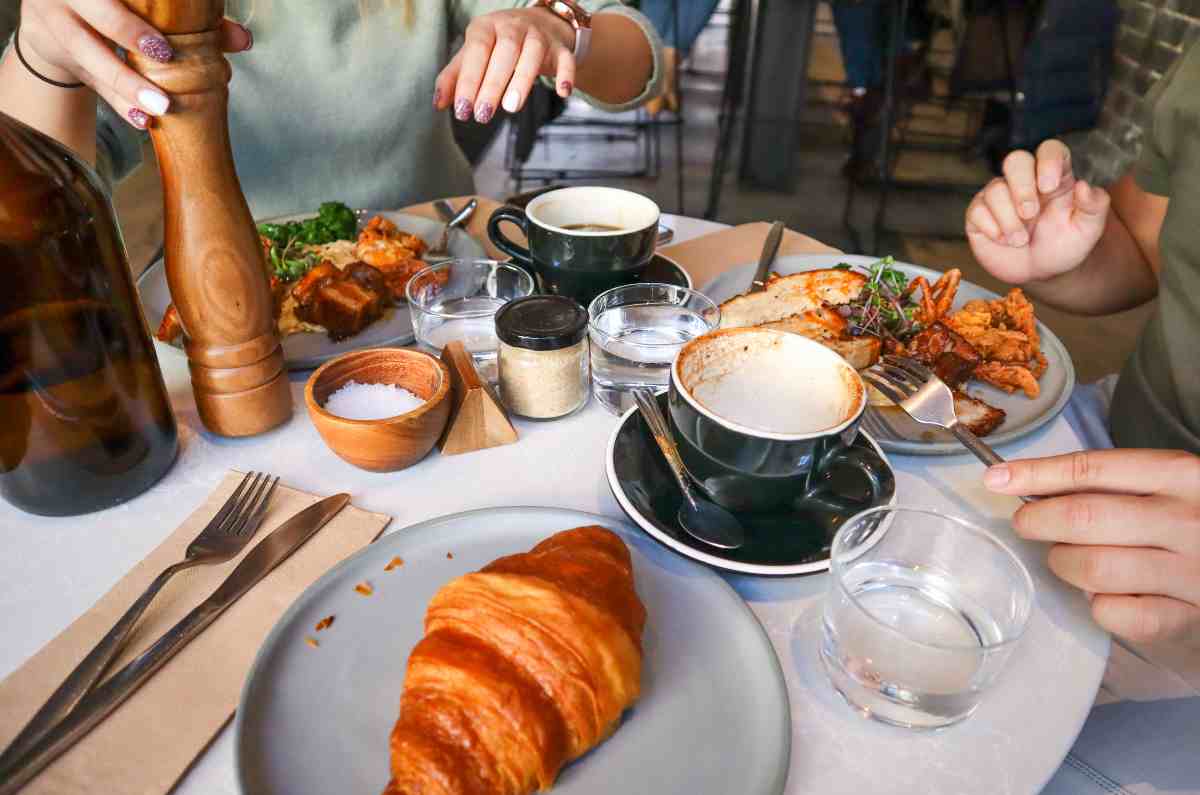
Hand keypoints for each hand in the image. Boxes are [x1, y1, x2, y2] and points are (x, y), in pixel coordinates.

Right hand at [17, 0, 251, 127]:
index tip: (163, 33)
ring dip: (125, 84)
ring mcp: (56, 26)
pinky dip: (118, 103)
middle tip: (164, 56)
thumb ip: (192, 22)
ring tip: (159, 106)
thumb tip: (244, 40)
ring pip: (88, 56)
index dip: (133, 15)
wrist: (52, 25)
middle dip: (128, 34)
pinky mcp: (60, 59)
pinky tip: (142, 119)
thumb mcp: (140, 9)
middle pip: (95, 14)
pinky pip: (90, 83)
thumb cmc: (111, 10)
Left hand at [434, 8, 575, 123]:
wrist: (538, 25)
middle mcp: (513, 27)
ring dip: (522, 80)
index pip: (477, 51)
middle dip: (493, 85)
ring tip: (511, 107)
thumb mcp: (473, 55)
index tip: (462, 109)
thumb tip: (438, 103)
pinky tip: (562, 92)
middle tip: (483, 115)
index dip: (469, 80)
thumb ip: (454, 77)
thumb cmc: (497, 45)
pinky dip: (566, 74)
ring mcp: (538, 36)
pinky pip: (565, 59)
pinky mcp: (560, 48)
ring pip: (533, 54)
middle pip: (505, 52)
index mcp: (486, 27)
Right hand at [965, 140, 1109, 284]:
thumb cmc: (1064, 245)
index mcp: (1054, 176)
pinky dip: (992, 228)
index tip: (1049, 187)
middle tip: (1030, 214)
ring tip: (1020, 241)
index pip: (1049, 150)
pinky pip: (977, 210)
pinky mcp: (979, 214)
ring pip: (995, 190)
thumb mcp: (1088, 229)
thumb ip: (1095, 206)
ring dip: (1009, 220)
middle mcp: (1025, 181)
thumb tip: (1084, 186)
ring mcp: (999, 196)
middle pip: (1015, 160)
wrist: (1040, 272)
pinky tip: (1004, 240)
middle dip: (1022, 188)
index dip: (1048, 161)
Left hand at [985, 449, 1199, 644]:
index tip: (995, 478)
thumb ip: (1107, 484)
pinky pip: (1114, 613)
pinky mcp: (1186, 618)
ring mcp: (1191, 572)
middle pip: (1084, 517)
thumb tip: (1016, 481)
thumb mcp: (1164, 488)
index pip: (1091, 469)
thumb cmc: (1188, 524)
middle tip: (1027, 524)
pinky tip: (1106, 596)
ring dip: (1065, 564)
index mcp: (1180, 475)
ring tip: (1070, 560)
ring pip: (1092, 567)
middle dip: (1038, 521)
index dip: (1035, 474)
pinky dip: (1097, 606)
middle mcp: (1188, 520)